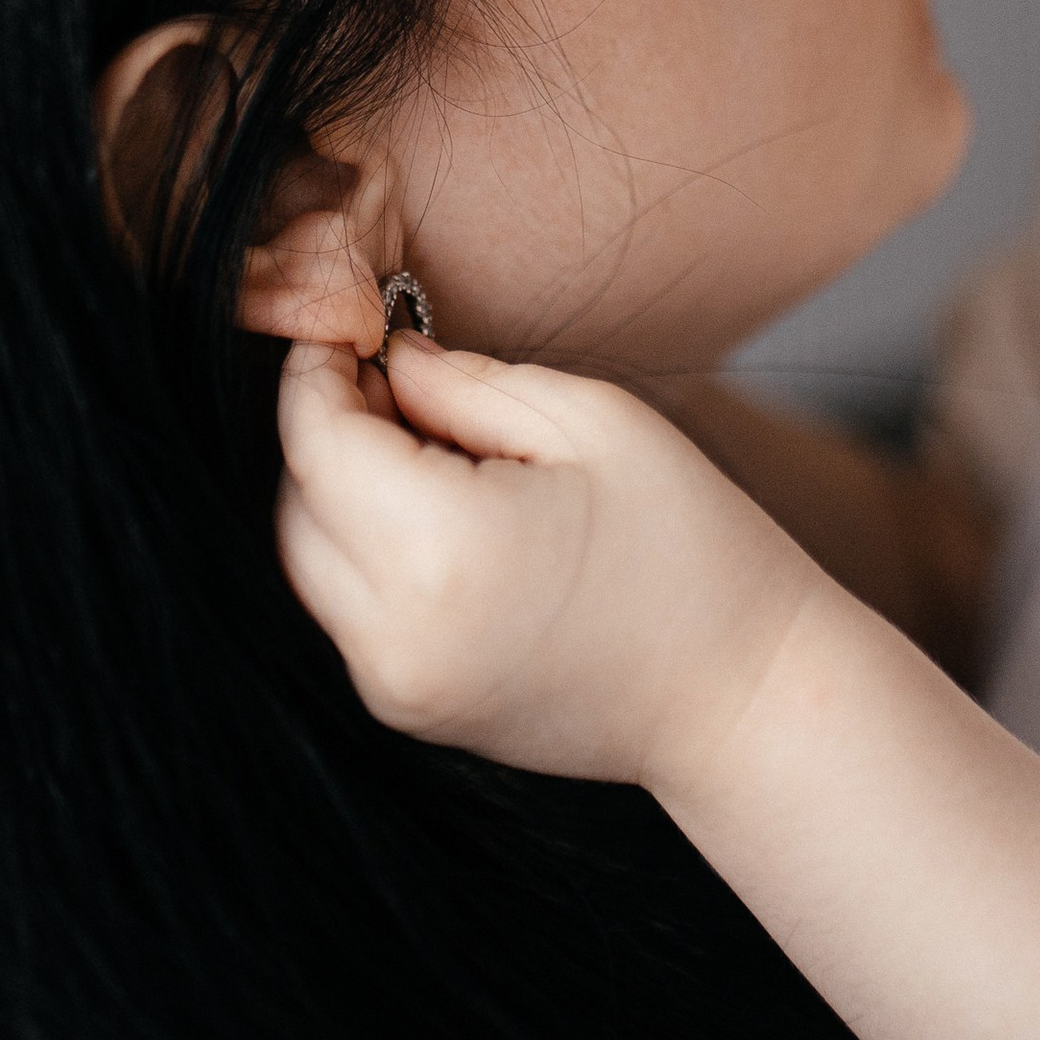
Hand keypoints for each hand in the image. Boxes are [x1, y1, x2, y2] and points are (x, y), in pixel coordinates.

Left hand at [275, 334, 826, 788]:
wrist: (745, 702)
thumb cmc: (693, 550)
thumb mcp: (591, 424)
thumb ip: (464, 384)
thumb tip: (386, 360)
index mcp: (440, 550)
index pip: (317, 440)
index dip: (317, 371)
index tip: (347, 328)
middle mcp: (393, 633)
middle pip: (295, 504)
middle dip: (326, 431)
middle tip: (394, 380)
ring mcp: (394, 686)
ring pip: (308, 561)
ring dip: (338, 493)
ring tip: (428, 448)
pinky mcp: (407, 710)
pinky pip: (347, 609)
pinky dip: (366, 551)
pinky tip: (443, 518)